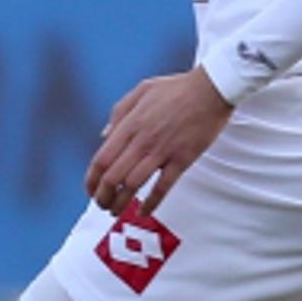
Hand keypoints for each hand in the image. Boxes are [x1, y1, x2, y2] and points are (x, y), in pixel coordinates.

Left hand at [85, 66, 231, 216]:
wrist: (211, 89)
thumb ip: (118, 113)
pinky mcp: (182, 159)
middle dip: (103, 196)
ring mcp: (162, 151)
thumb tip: (103, 135)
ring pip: (133, 185)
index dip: (91, 179)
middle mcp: (141, 140)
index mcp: (129, 124)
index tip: (90, 190)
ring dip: (121, 203)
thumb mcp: (140, 91)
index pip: (101, 159)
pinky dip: (151, 203)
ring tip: (116, 211)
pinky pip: (163, 187)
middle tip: (102, 204)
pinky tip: (144, 212)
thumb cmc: (176, 88)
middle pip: (113, 177)